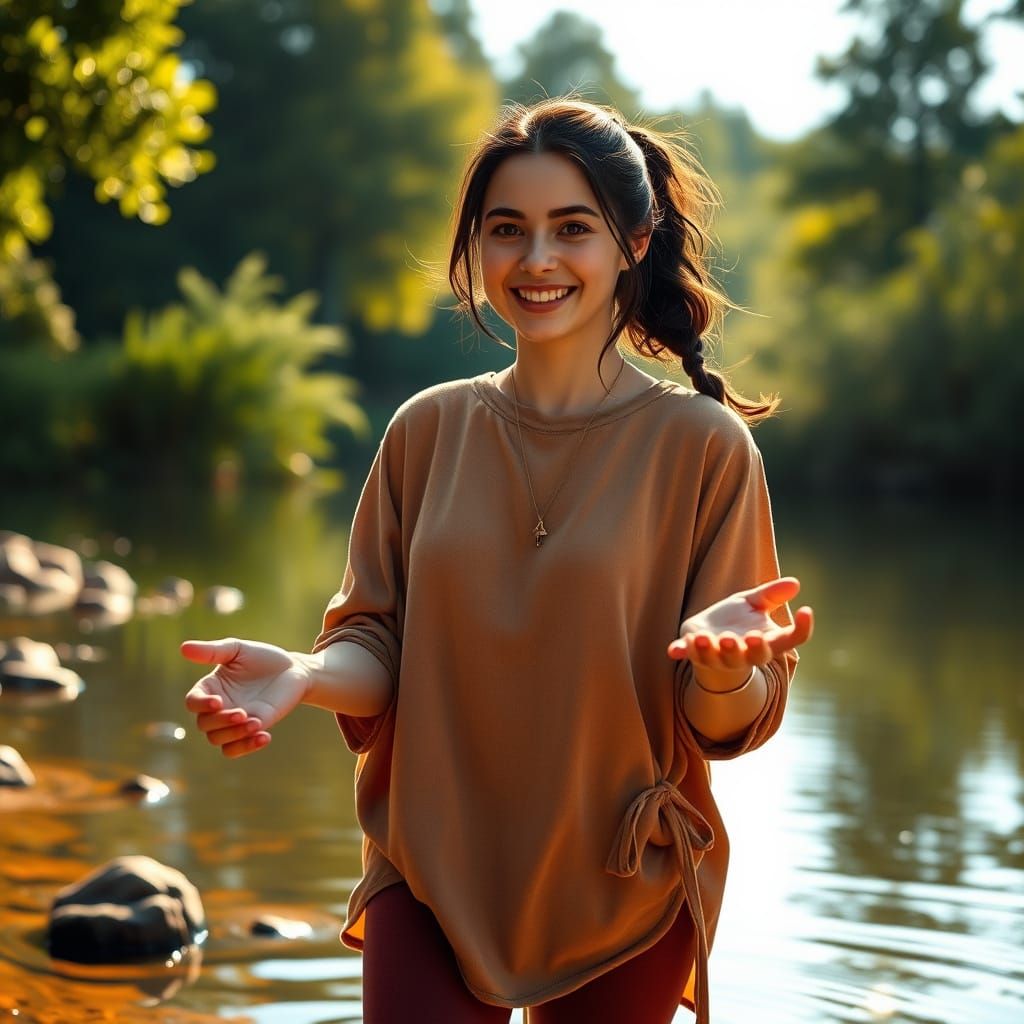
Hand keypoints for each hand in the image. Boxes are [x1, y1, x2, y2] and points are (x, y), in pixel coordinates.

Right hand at [181, 638, 310, 757]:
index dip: (201, 704)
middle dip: (221, 721)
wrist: (293, 671)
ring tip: (256, 724)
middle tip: (242, 714)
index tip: (217, 701)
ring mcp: (233, 722)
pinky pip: (234, 750)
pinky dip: (245, 747)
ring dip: (234, 735)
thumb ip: (212, 651)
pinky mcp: (250, 731)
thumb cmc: (263, 658)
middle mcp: (218, 708)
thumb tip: (183, 647)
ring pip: (217, 739)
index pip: (193, 701)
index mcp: (210, 688)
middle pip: (204, 724)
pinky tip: (265, 736)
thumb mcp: (238, 650)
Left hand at [667, 577, 812, 688]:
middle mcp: (746, 654)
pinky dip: (682, 651)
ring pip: (719, 658)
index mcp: (767, 641)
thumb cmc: (737, 621)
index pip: (792, 640)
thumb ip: (770, 595)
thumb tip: (795, 583)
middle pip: (755, 656)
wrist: (709, 637)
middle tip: (751, 637)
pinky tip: (674, 648)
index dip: (802, 628)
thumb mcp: (753, 603)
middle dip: (752, 649)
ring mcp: (719, 657)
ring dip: (712, 650)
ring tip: (707, 638)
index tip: (806, 610)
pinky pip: (688, 655)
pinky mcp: (694, 653)